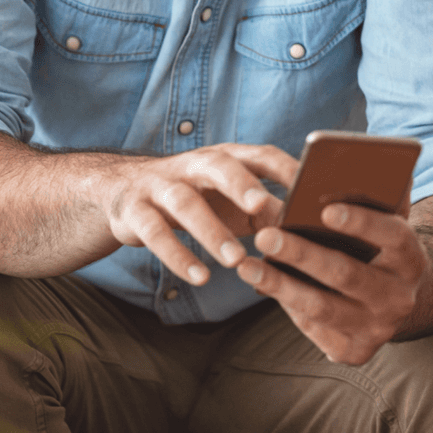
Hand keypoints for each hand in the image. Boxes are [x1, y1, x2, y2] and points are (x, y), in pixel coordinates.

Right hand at [99, 143, 298, 283]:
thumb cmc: (196, 199)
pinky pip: (154, 231)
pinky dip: (177, 255)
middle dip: (240, 183)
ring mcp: (161, 185)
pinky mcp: (135, 210)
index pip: (259, 154)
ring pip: (185, 202)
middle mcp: (192, 165)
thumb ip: (265, 212)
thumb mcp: (230, 201)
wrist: (122, 193)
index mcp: (224, 158)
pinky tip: (200, 277)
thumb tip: (309, 233)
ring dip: (211, 230)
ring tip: (235, 260)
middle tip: (261, 207)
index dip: (284, 168)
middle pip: (218, 165)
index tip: (310, 186)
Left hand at [236, 201, 428, 364]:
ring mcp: (378, 328)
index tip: (325, 208)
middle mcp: (400, 297)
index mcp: (411, 257)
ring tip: (246, 265)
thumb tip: (351, 165)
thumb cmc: (377, 244)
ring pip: (323, 307)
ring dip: (280, 285)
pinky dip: (285, 305)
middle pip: (347, 274)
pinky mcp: (354, 350)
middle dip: (302, 255)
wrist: (394, 297)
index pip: (393, 236)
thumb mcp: (383, 219)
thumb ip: (373, 195)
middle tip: (265, 235)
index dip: (361, 222)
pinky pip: (314, 328)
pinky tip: (259, 284)